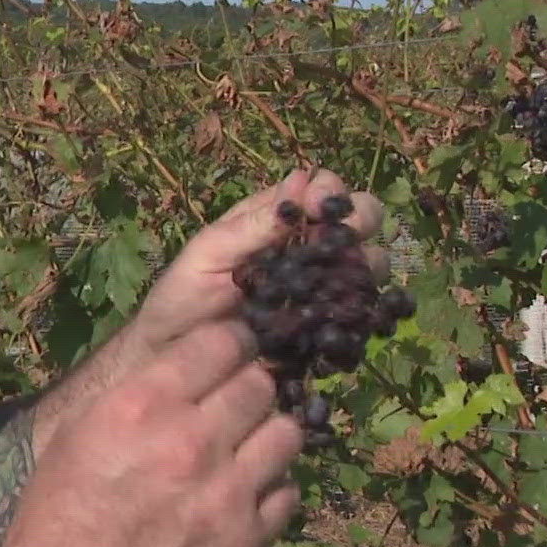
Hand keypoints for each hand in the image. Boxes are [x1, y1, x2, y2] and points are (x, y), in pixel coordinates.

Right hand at [0, 320, 303, 546]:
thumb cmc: (61, 507)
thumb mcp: (84, 426)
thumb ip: (144, 388)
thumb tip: (194, 361)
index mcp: (145, 404)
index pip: (223, 341)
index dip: (230, 342)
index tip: (226, 353)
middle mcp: (192, 441)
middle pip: (260, 383)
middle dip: (248, 385)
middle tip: (234, 402)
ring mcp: (226, 493)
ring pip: (287, 432)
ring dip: (267, 432)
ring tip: (245, 446)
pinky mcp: (246, 540)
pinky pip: (288, 492)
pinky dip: (270, 488)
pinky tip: (245, 494)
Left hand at [126, 167, 388, 353]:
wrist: (176, 367)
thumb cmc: (182, 300)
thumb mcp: (209, 253)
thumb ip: (254, 223)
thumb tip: (302, 179)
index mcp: (278, 221)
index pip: (322, 189)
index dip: (329, 191)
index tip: (319, 206)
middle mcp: (309, 249)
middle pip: (360, 220)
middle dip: (360, 222)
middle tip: (338, 241)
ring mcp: (323, 289)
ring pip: (370, 265)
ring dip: (364, 267)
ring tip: (338, 282)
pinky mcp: (329, 330)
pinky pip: (361, 315)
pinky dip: (363, 312)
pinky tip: (344, 319)